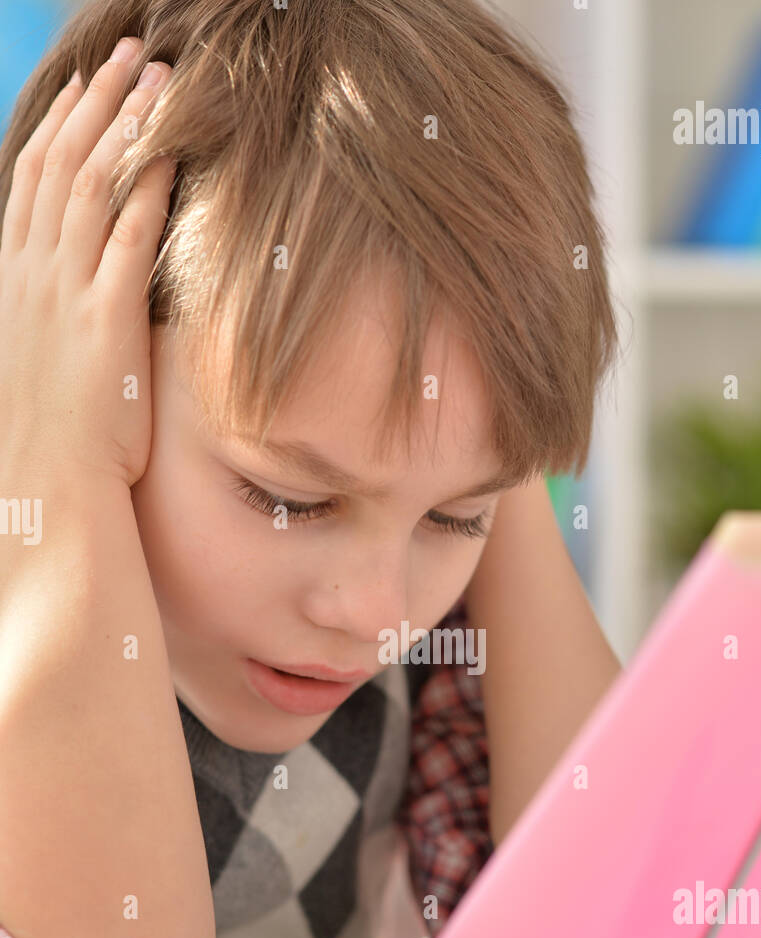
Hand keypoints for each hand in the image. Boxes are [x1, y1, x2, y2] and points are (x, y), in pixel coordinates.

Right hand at [0, 37, 173, 488]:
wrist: (47, 486)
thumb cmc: (47, 440)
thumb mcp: (36, 363)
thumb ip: (50, 315)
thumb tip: (74, 299)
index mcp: (11, 278)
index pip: (29, 179)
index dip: (56, 125)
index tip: (82, 87)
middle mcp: (30, 274)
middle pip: (59, 163)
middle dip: (94, 102)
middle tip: (126, 55)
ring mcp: (64, 293)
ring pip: (90, 184)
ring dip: (124, 125)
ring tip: (156, 79)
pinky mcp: (103, 319)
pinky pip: (126, 235)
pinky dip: (148, 186)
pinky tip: (172, 150)